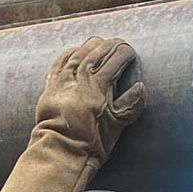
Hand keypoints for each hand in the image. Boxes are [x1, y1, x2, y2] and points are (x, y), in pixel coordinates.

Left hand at [36, 37, 145, 167]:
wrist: (62, 150)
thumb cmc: (92, 142)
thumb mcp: (116, 126)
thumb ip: (130, 105)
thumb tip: (141, 87)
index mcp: (100, 85)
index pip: (115, 60)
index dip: (125, 53)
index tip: (131, 52)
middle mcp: (81, 77)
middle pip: (97, 52)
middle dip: (110, 45)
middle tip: (119, 42)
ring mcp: (65, 80)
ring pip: (79, 53)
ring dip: (90, 45)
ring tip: (99, 41)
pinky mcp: (52, 86)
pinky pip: (60, 62)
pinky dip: (69, 53)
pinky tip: (74, 50)